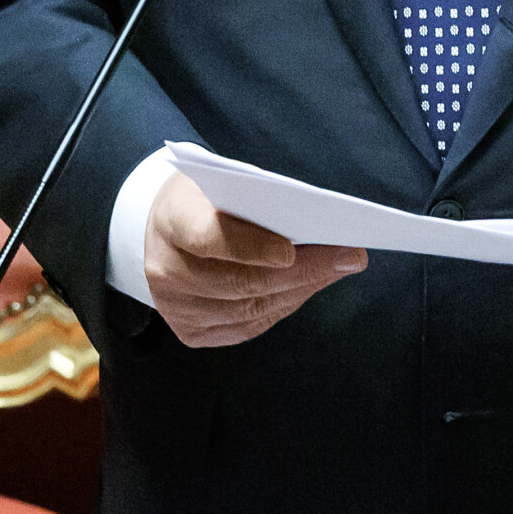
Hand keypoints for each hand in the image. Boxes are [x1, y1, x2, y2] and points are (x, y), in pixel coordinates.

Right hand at [143, 172, 365, 347]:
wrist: (167, 227)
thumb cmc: (211, 197)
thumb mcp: (229, 182)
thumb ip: (265, 202)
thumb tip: (323, 233)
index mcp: (171, 220)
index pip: (208, 237)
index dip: (249, 247)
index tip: (290, 250)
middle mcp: (165, 268)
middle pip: (238, 281)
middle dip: (302, 271)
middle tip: (348, 258)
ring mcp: (174, 306)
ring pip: (248, 309)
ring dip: (300, 290)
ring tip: (338, 271)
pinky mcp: (188, 332)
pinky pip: (245, 327)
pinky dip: (282, 307)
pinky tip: (308, 288)